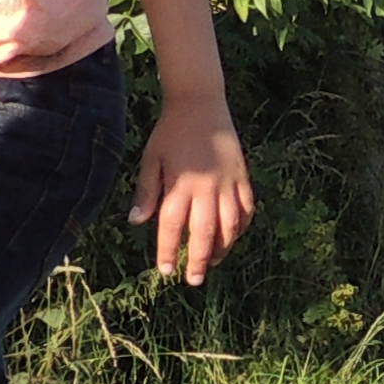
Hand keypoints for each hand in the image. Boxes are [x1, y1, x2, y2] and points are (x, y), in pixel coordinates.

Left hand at [134, 98, 254, 286]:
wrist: (200, 104)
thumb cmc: (170, 132)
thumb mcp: (151, 159)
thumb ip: (146, 191)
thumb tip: (136, 221)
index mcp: (180, 184)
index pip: (172, 226)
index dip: (168, 250)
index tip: (165, 270)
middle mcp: (207, 188)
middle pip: (205, 233)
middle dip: (199, 260)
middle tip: (193, 280)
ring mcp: (229, 183)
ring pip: (230, 225)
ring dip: (222, 248)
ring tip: (212, 262)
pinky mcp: (243, 177)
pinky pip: (247, 209)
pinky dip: (241, 227)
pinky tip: (232, 237)